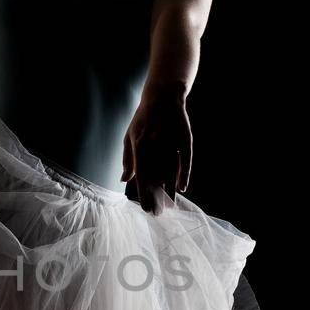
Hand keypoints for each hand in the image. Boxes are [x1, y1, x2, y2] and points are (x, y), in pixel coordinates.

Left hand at [121, 82, 192, 213]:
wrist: (162, 96)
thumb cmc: (143, 119)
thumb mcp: (130, 136)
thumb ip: (128, 159)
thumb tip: (124, 180)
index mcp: (139, 146)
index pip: (142, 176)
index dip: (144, 194)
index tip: (146, 209)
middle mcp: (155, 145)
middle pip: (157, 178)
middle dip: (156, 197)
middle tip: (157, 213)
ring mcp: (171, 142)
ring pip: (171, 172)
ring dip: (170, 190)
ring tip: (169, 205)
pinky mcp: (184, 140)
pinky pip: (185, 161)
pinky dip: (184, 175)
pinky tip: (182, 188)